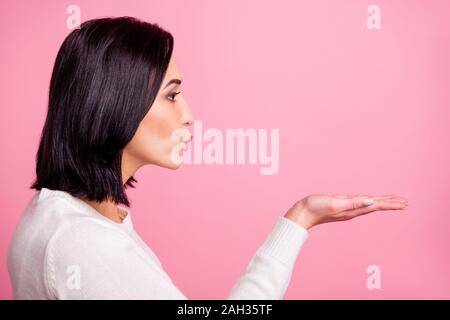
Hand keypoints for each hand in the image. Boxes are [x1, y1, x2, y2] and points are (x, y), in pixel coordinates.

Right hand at [283, 194, 407, 229]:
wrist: (302, 213)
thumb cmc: (315, 208)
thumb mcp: (335, 203)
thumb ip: (352, 203)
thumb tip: (370, 202)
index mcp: (353, 209)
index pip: (376, 205)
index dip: (390, 204)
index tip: (403, 203)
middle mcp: (352, 210)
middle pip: (375, 206)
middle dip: (390, 204)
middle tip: (404, 203)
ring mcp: (347, 209)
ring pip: (369, 205)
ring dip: (381, 203)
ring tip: (392, 201)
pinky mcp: (341, 206)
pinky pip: (361, 204)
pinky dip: (369, 202)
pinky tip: (370, 201)